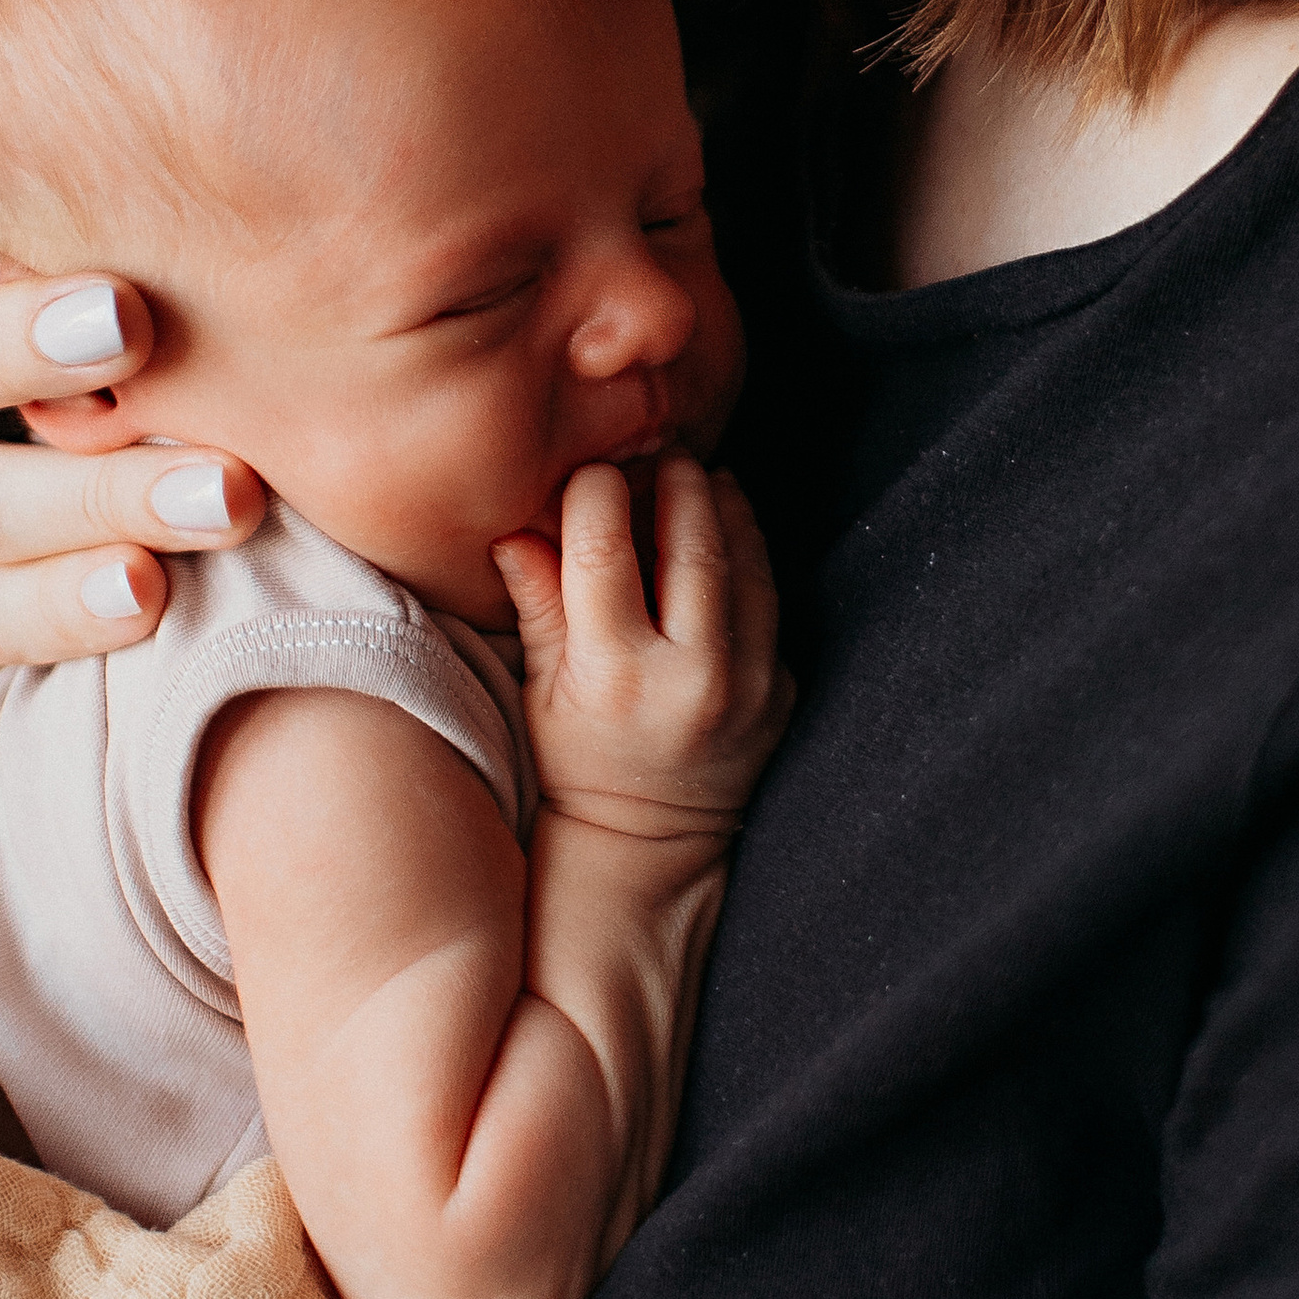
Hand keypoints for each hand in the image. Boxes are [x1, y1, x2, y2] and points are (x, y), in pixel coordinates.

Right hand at [0, 18, 262, 671]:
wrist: (228, 470)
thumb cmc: (215, 289)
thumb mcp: (203, 215)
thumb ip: (198, 154)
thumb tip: (310, 10)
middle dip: (5, 337)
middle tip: (130, 320)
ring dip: (82, 495)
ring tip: (226, 493)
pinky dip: (61, 606)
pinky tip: (154, 594)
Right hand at [492, 456, 789, 841]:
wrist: (648, 847)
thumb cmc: (577, 762)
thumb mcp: (540, 687)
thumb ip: (536, 601)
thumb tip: (516, 523)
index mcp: (616, 673)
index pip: (604, 551)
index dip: (595, 495)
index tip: (592, 473)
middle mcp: (692, 678)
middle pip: (691, 544)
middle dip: (677, 484)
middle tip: (664, 451)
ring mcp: (750, 687)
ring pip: (746, 563)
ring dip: (725, 509)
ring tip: (702, 479)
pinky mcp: (782, 693)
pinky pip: (771, 603)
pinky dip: (750, 557)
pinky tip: (729, 531)